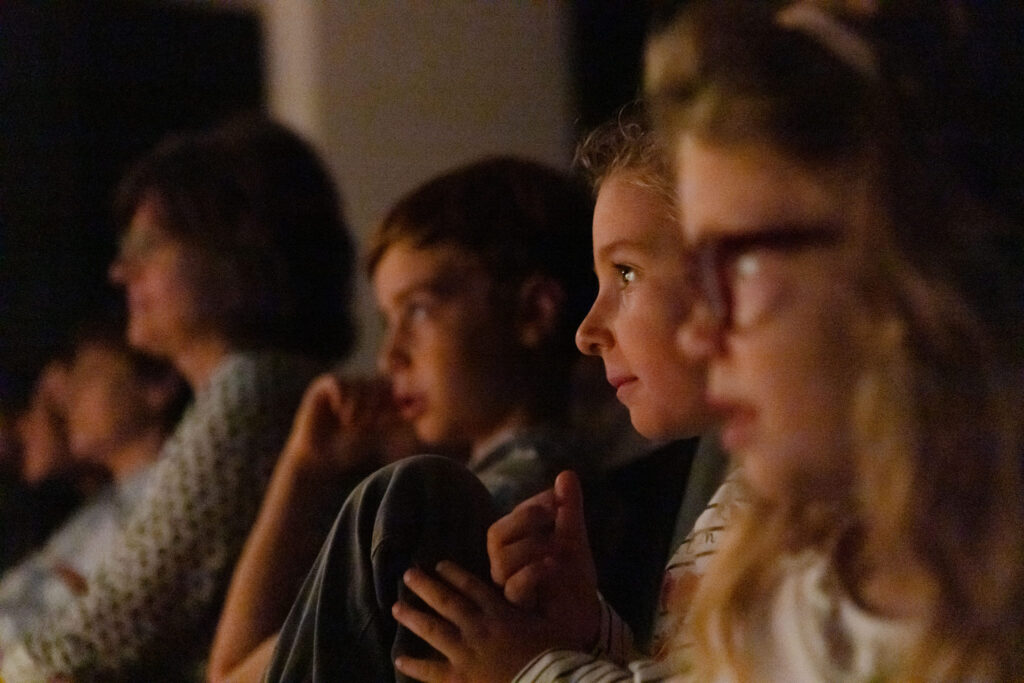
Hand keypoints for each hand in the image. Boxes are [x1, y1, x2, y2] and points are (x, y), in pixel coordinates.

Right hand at [280, 373, 417, 475]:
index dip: (391, 401)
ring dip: (357, 404)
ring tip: (349, 423)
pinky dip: (341, 398)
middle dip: (375, 404)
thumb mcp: (378, 432)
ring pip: (358, 383)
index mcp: (375, 396)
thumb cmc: (349, 448)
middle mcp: (360, 387)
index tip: (384, 420)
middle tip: (366, 423)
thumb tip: (424, 405)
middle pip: (376, 383)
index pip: (391, 387)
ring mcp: (342, 385)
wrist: (320, 459)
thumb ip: (398, 416)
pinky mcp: (323, 386)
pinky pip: (338, 382)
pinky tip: (339, 413)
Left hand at [392, 561, 571, 682]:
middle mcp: (478, 627)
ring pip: (433, 630)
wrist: (546, 682)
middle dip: (426, 587)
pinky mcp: (460, 678)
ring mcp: (466, 652)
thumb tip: (544, 578)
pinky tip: (399, 659)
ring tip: (396, 607)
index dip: (454, 575)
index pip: (473, 588)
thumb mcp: (552, 622)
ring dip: (414, 617)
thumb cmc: (554, 654)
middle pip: (447, 602)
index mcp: (500, 612)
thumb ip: (539, 603)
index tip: (439, 565)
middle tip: (408, 575)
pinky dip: (415, 665)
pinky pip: (432, 670)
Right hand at [487, 471, 600, 650]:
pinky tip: (554, 564)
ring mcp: (509, 584)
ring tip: (558, 545)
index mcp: (514, 543)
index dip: (532, 505)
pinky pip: (515, 586)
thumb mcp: (573, 536)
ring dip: (531, 546)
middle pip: (496, 535)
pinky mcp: (519, 605)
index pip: (511, 516)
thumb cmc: (572, 575)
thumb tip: (566, 473)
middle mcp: (505, 563)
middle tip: (553, 515)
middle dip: (525, 519)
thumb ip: (569, 507)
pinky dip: (533, 571)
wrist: (585, 614)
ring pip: (501, 560)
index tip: (557, 501)